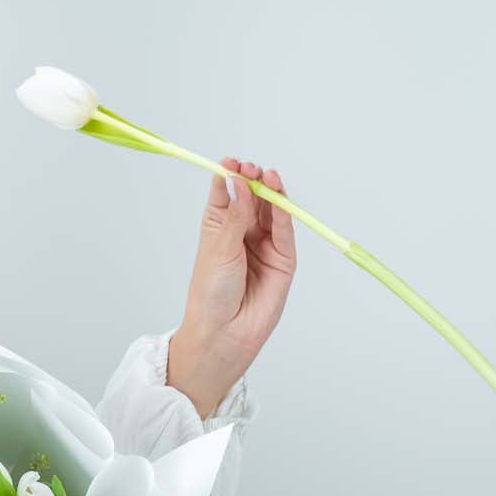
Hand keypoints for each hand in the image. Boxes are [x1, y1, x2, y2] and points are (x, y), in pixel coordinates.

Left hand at [171, 159, 297, 409]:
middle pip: (253, 198)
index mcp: (219, 227)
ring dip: (271, 192)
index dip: (230, 177)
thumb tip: (238, 181)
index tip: (230, 163)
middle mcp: (243, 233)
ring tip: (267, 176)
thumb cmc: (211, 295)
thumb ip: (234, 215)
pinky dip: (283, 214)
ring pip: (272, 211)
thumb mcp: (219, 249)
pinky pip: (285, 232)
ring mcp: (264, 245)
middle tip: (251, 169)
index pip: (227, 193)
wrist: (223, 333)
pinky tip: (277, 199)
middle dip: (253, 181)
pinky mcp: (283, 260)